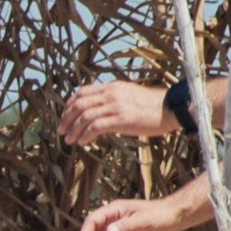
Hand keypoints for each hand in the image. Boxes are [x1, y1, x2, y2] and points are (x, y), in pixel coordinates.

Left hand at [53, 79, 174, 152]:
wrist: (170, 108)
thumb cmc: (152, 106)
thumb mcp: (128, 95)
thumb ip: (112, 99)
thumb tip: (99, 109)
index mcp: (111, 87)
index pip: (82, 92)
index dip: (69, 105)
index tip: (65, 117)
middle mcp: (111, 94)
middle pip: (79, 104)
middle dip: (66, 118)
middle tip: (61, 130)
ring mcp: (115, 106)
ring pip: (85, 117)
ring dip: (73, 130)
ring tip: (68, 140)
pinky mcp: (121, 119)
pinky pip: (95, 127)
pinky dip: (85, 135)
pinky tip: (82, 142)